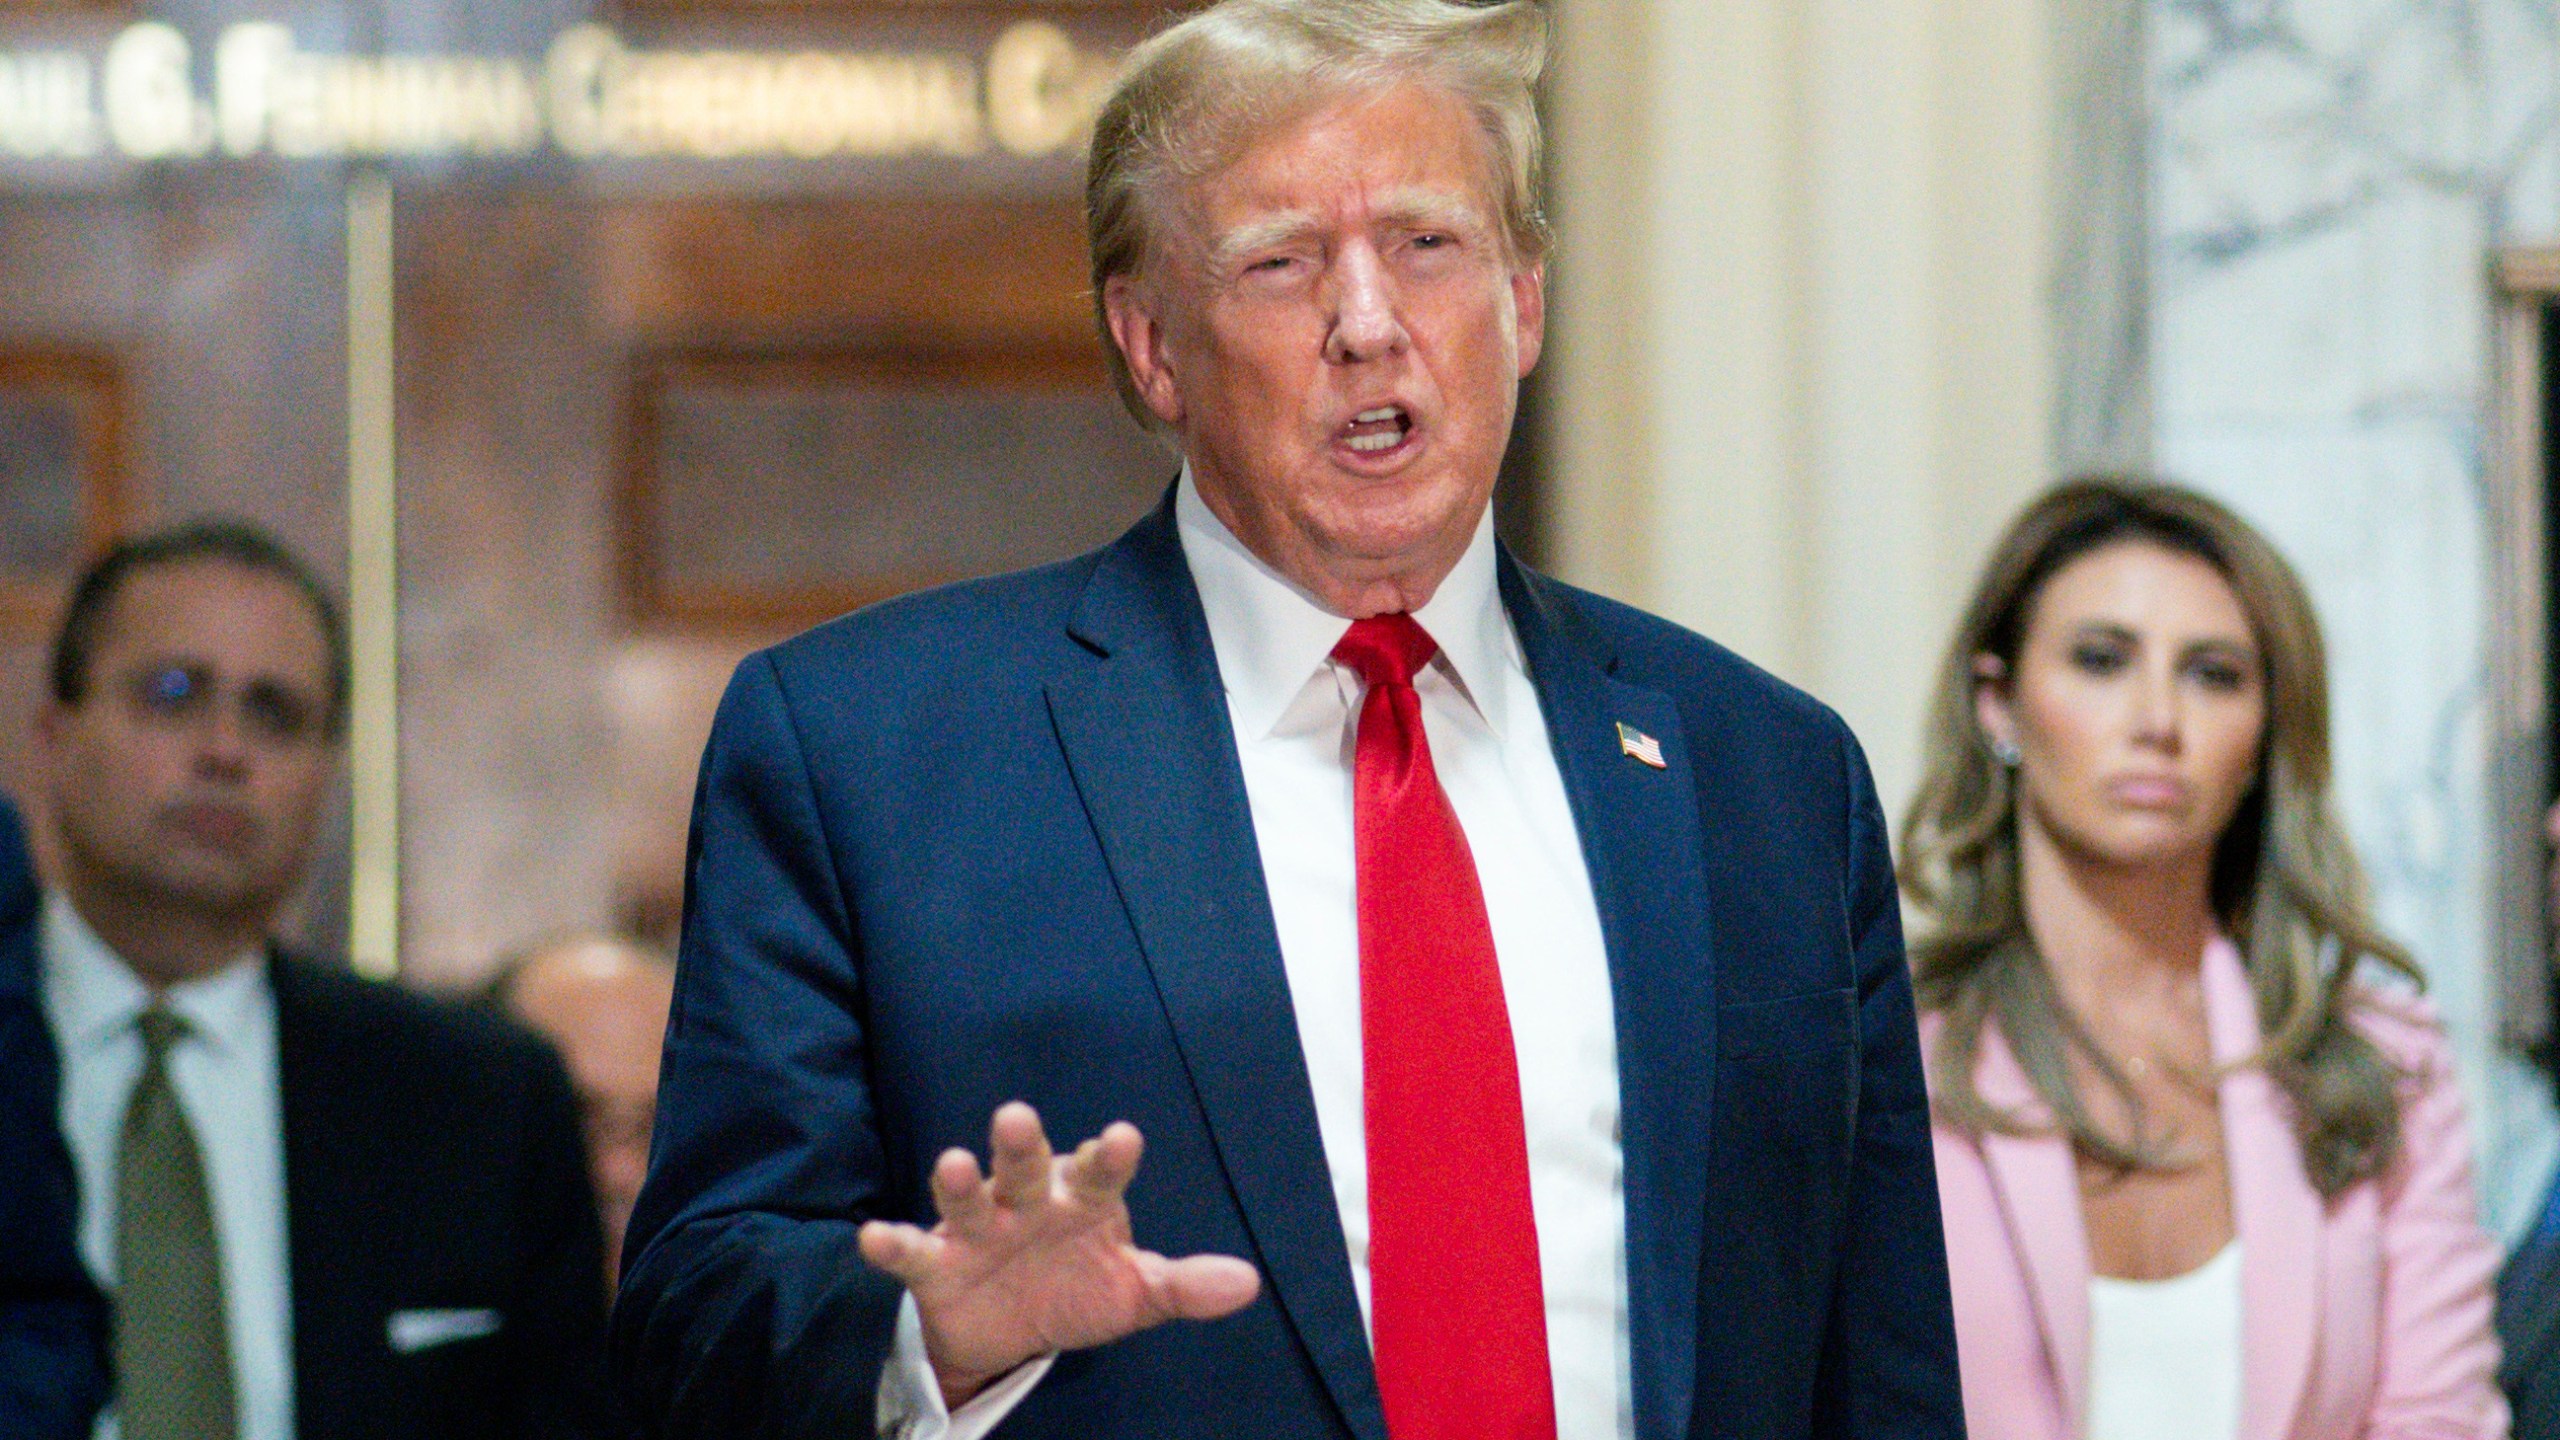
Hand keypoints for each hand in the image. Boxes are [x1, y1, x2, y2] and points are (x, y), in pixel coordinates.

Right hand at [857, 1102, 1261, 1409]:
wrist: (1009, 1334)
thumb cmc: (1077, 1290)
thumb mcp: (1133, 1294)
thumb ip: (1183, 1286)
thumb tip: (1246, 1283)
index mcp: (1082, 1203)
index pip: (1099, 1175)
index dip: (1108, 1158)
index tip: (1122, 1139)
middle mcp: (1028, 1203)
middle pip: (1026, 1167)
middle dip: (1022, 1146)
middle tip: (1018, 1117)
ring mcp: (979, 1230)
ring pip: (968, 1198)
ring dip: (959, 1181)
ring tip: (953, 1162)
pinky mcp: (936, 1265)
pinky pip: (912, 1251)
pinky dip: (892, 1243)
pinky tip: (873, 1236)